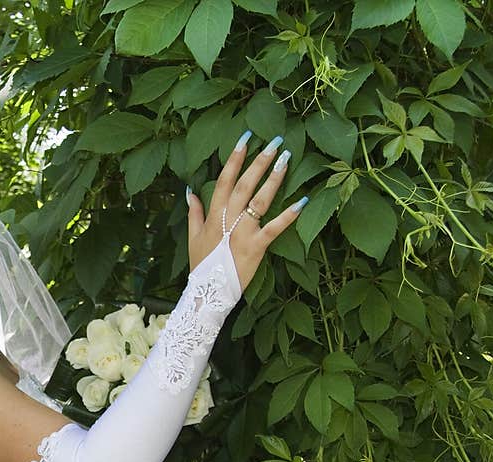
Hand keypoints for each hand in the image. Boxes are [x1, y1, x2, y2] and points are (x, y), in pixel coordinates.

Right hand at [187, 133, 308, 289]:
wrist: (209, 293)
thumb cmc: (202, 265)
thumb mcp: (193, 237)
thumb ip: (194, 212)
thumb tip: (190, 191)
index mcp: (214, 215)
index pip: (225, 179)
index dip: (236, 158)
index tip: (246, 138)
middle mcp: (229, 220)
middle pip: (245, 184)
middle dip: (260, 161)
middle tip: (275, 141)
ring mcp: (243, 232)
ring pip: (260, 200)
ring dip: (274, 178)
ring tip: (286, 159)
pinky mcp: (257, 247)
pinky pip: (275, 228)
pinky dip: (289, 214)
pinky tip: (303, 200)